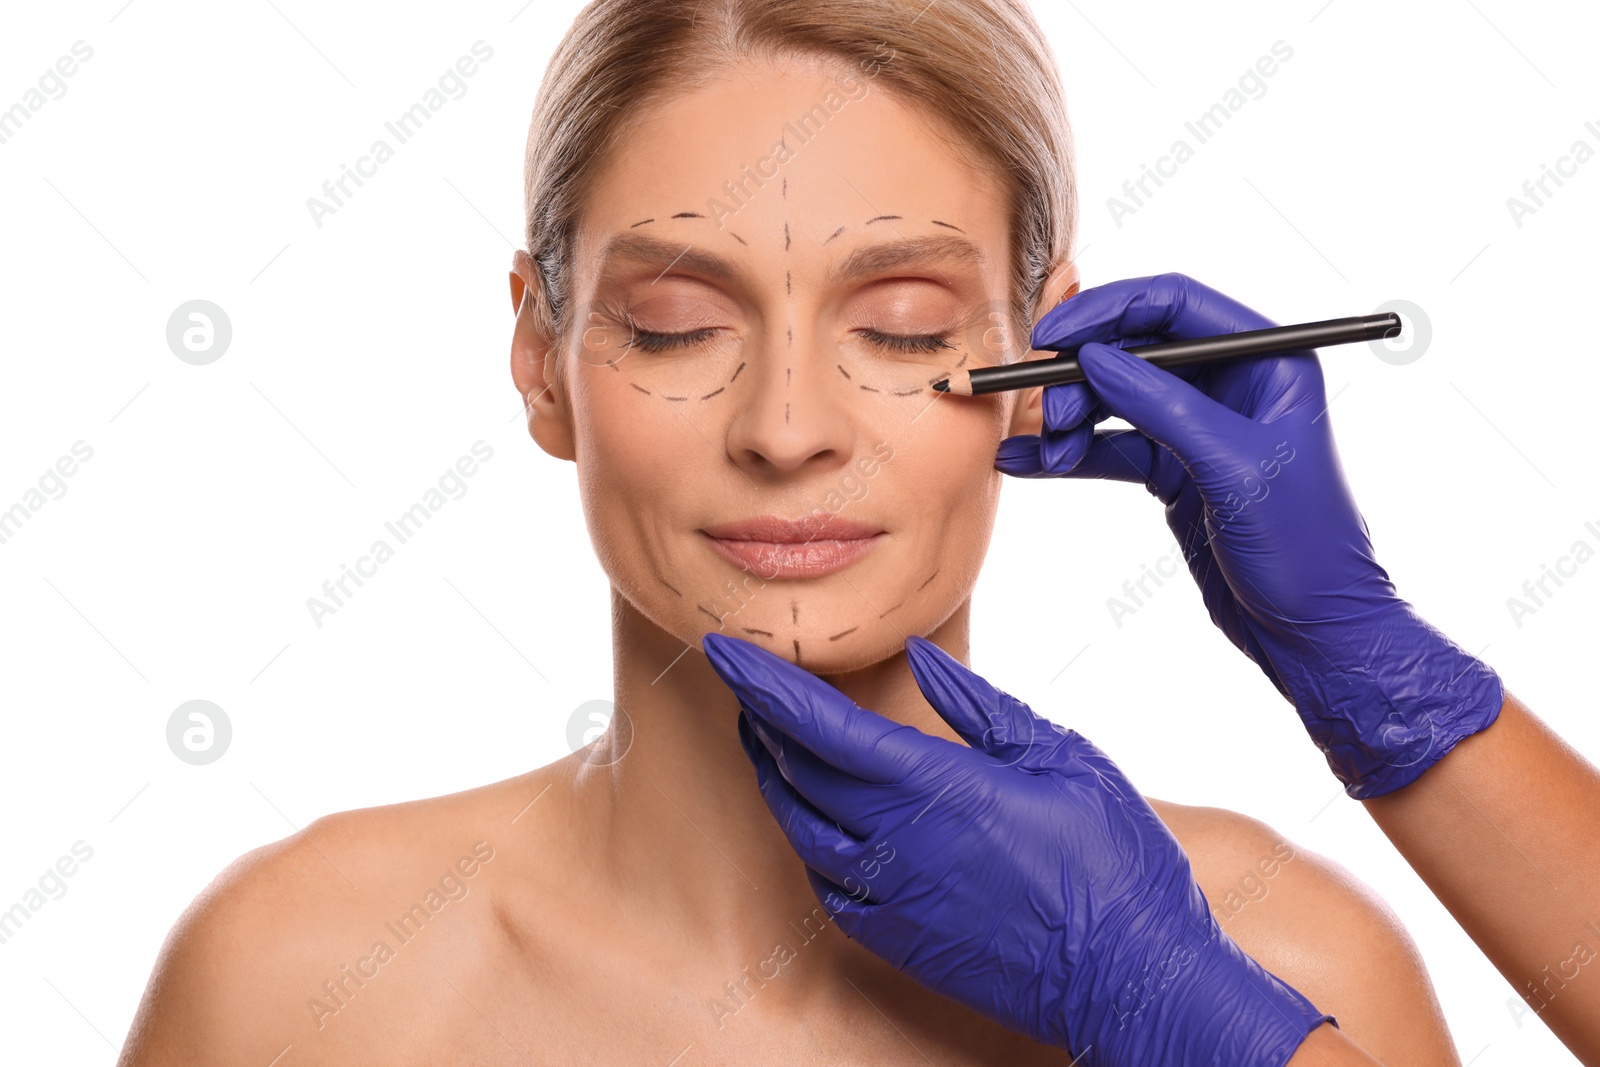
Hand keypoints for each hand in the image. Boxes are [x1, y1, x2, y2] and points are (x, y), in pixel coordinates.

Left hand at [702, 630, 1331, 1065]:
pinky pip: (826, 886)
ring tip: (768, 742)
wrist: (1133, 979)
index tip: (724, 649)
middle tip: (748, 685)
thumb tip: (920, 655)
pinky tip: (817, 821)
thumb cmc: (1114, 860)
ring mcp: (891, 899)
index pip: (819, 725)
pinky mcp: (896, 941)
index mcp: (937, 788)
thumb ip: (977, 705)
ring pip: (800, 830)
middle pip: (797, 773)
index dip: (764, 684)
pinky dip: (808, 842)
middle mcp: (897, 844)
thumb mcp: (1059, 756)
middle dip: (762, 722)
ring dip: (775, 780)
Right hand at [996, 273, 1502, 797]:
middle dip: (1082, 376)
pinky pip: (1113, 447)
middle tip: (1046, 413)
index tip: (1053, 338)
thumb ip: (1163, 405)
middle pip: (1137, 349)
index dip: (1109, 311)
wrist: (1312, 632)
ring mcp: (1201, 428)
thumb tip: (1096, 358)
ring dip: (1072, 420)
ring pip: (1117, 399)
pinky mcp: (1176, 471)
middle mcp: (1233, 383)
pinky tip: (1028, 463)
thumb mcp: (1232, 467)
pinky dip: (1071, 454)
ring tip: (1043, 451)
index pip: (1177, 304)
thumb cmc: (1305, 548)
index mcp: (1268, 361)